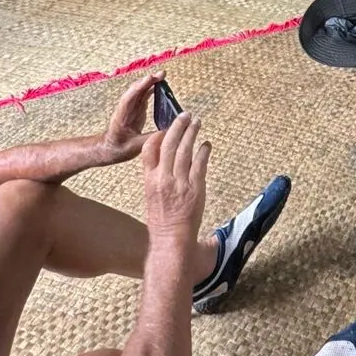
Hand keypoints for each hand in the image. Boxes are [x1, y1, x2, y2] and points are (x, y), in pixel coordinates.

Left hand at [102, 74, 158, 161]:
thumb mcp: (134, 147)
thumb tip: (168, 133)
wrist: (109, 149)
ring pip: (139, 91)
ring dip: (150, 82)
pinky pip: (144, 95)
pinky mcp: (136, 109)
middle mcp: (125, 109)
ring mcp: (131, 108)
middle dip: (147, 81)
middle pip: (135, 91)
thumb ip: (150, 139)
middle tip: (161, 74)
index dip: (139, 88)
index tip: (150, 79)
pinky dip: (151, 89)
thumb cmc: (118, 148)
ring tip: (162, 76)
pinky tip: (160, 85)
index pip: (129, 99)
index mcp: (121, 117)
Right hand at [142, 114, 209, 241]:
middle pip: (169, 144)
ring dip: (191, 133)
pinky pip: (200, 164)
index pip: (149, 150)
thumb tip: (164, 159)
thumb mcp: (151, 196)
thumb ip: (156, 176)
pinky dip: (204, 151)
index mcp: (149, 180)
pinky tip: (206, 144)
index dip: (158, 135)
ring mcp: (180, 183)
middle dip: (178, 127)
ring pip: (185, 150)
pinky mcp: (195, 188)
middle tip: (185, 116)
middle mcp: (163, 179)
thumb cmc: (162, 221)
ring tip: (196, 122)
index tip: (166, 128)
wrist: (171, 240)